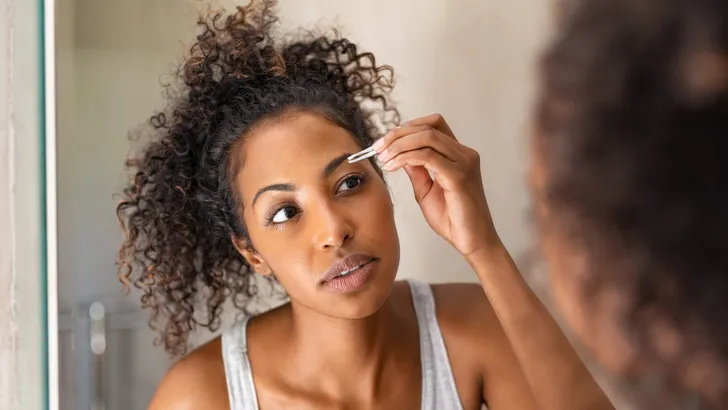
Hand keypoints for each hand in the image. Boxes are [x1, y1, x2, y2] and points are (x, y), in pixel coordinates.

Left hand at [373, 114, 501, 257]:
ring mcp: (464, 163)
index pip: (433, 124)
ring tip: (383, 158)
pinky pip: (427, 156)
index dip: (407, 128)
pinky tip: (393, 166)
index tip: (385, 142)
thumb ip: (417, 170)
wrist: (471, 242)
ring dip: (399, 144)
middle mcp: (464, 154)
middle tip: (377, 148)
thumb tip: (401, 154)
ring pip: (427, 137)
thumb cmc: (452, 219)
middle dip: (398, 134)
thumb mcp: (426, 191)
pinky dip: (405, 157)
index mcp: (458, 154)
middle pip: (428, 126)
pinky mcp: (459, 176)